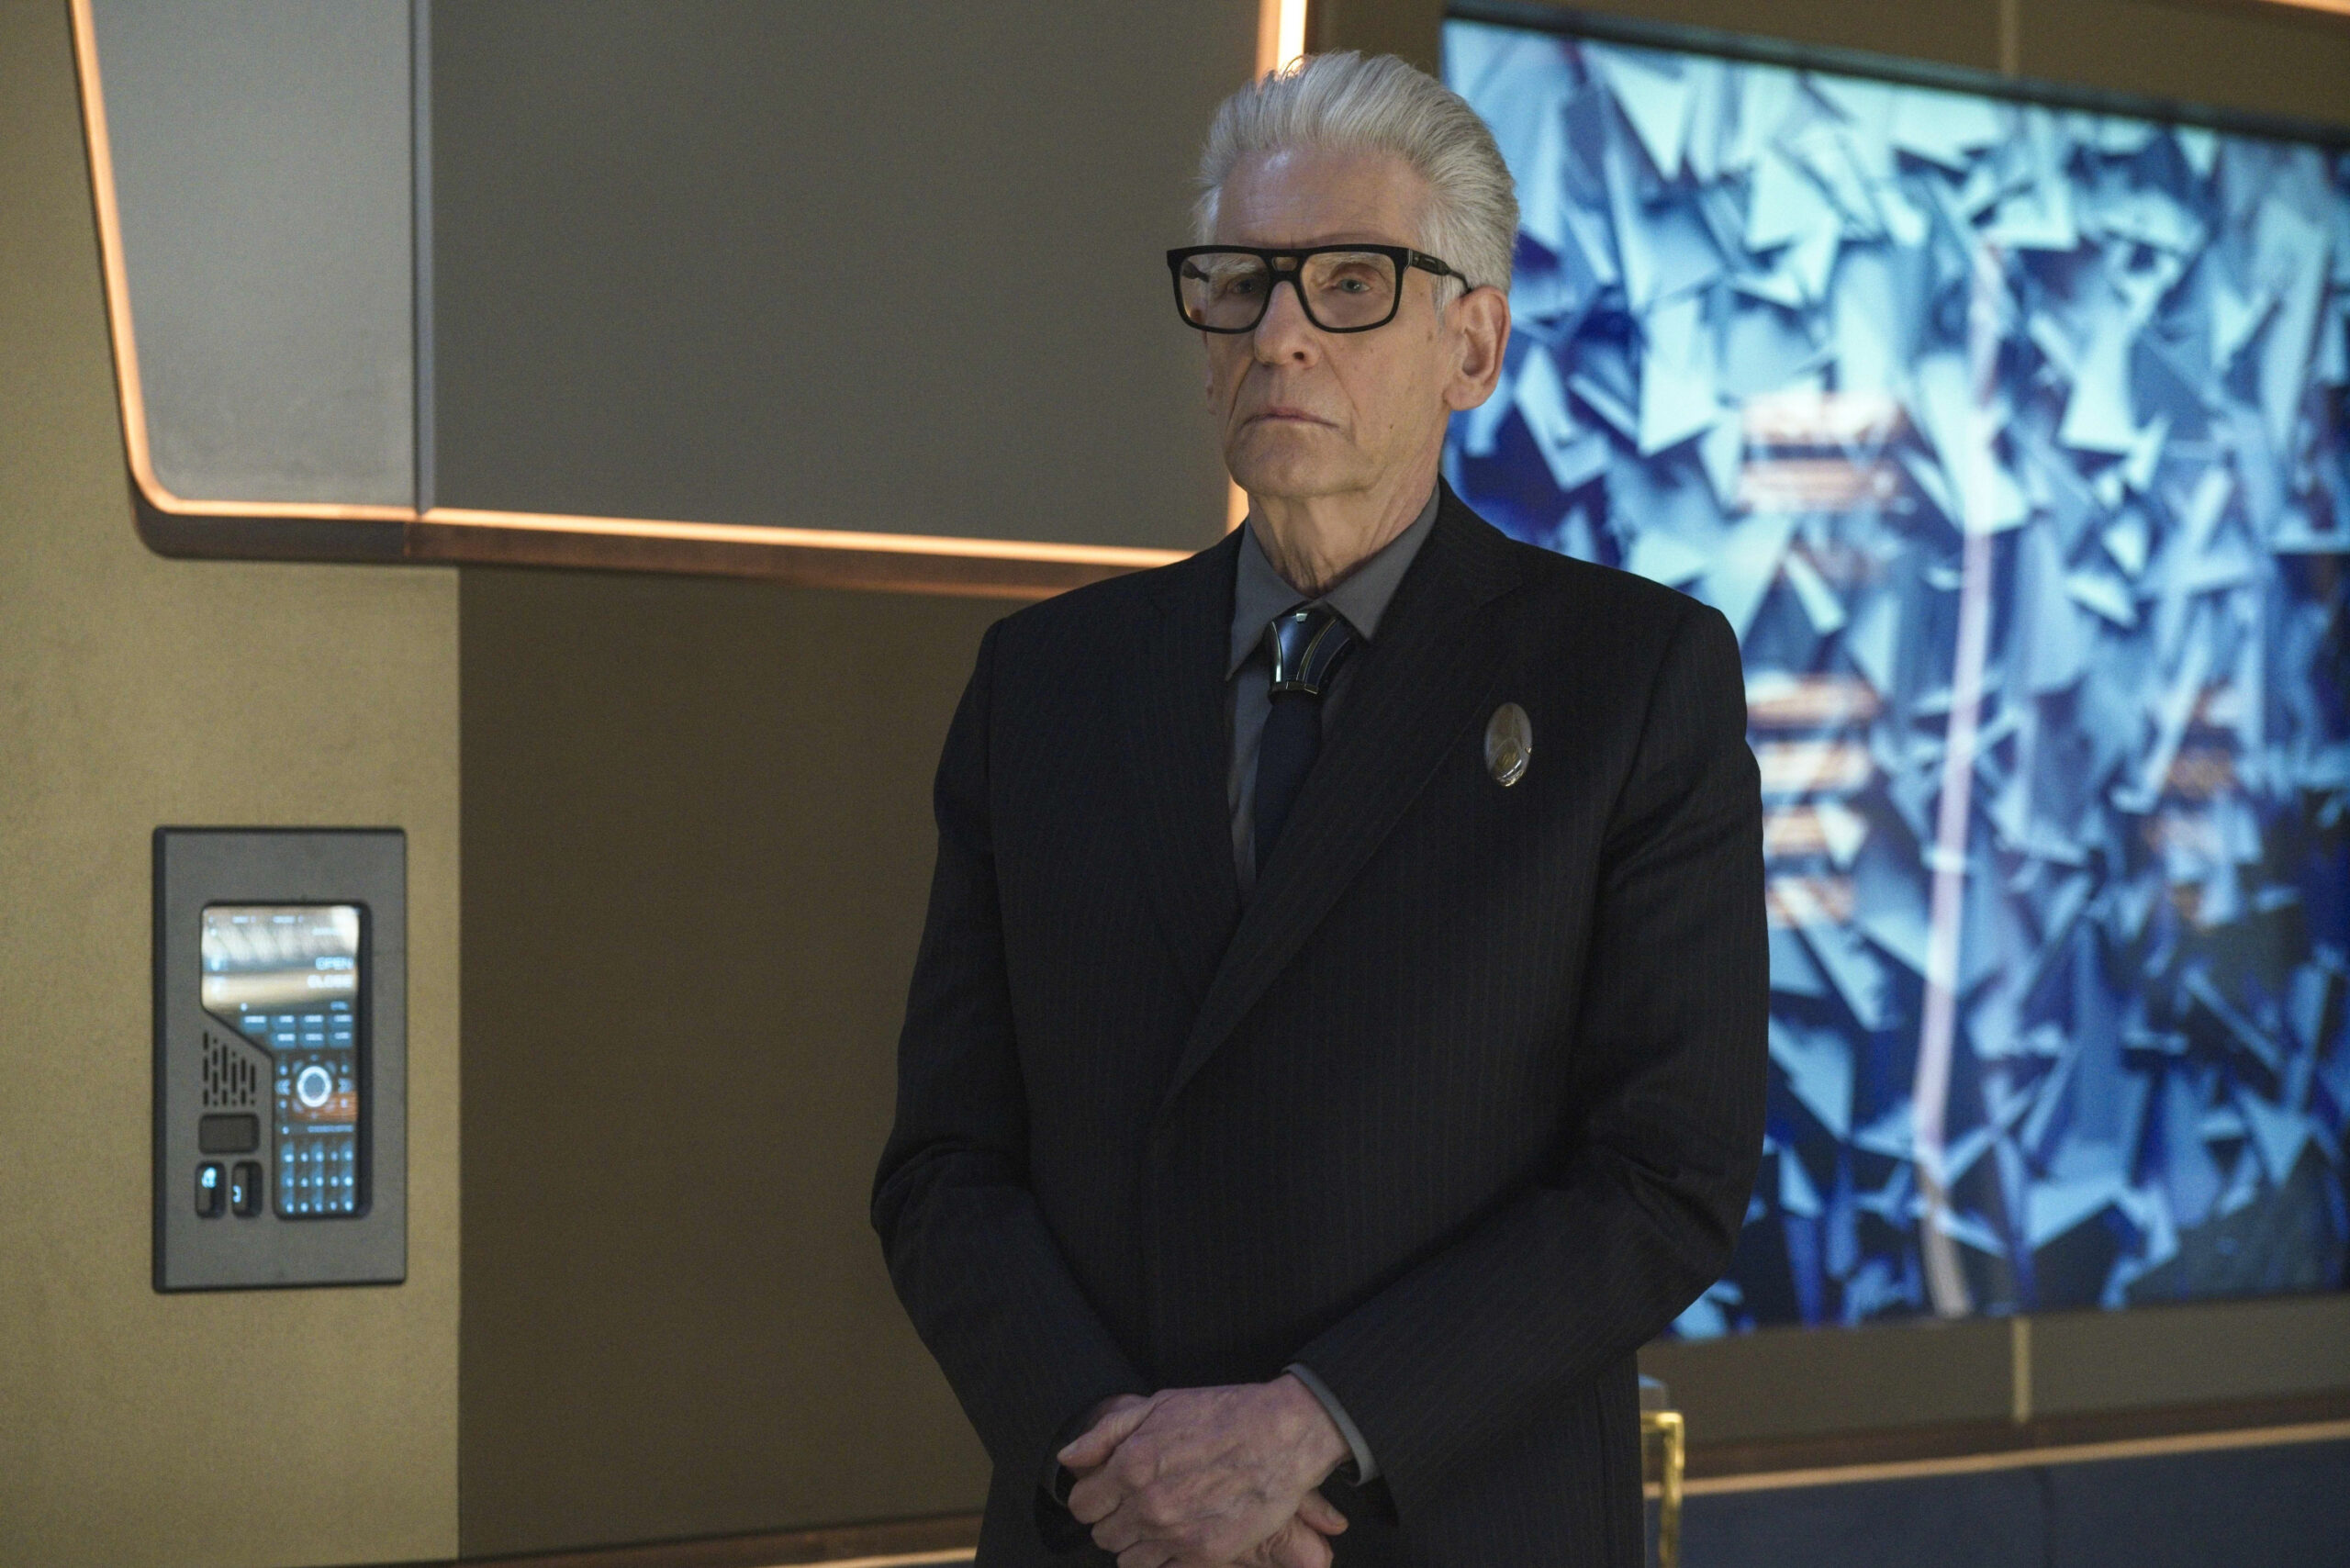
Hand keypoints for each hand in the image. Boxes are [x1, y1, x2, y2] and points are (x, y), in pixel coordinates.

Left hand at [1058, 1375, 1351, 1566]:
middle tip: (1137, 1502)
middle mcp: (1147, 1505)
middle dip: (1114, 1519)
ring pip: (1127, 1559)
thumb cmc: (1222, 1414)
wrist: (1283, 1435)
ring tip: (1160, 1519)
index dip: (1092, 1496)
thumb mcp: (1158, 1406)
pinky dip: (1165, 1557)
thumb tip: (1068, 1459)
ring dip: (1137, 1542)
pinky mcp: (1204, 1555)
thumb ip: (1105, 1434)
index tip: (1108, 1491)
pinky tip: (1181, 1532)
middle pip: (1102, 1535)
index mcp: (1131, 1466)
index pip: (1081, 1505)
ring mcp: (1175, 1534)